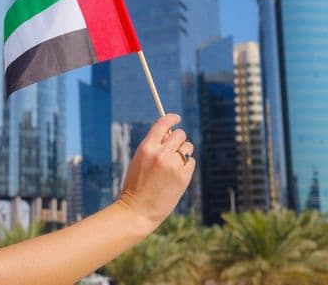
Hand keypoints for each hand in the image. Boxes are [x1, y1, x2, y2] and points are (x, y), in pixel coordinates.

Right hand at [116, 114, 194, 234]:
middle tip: (175, 147)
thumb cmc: (136, 185)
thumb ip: (154, 146)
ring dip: (183, 152)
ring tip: (173, 165)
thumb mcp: (139, 160)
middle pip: (179, 134)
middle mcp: (161, 154)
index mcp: (146, 147)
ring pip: (188, 147)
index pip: (163, 123)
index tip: (176, 118)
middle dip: (179, 139)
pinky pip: (191, 162)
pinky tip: (176, 175)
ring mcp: (173, 165)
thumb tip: (171, 134)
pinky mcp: (183, 177)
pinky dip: (186, 166)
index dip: (172, 118)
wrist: (137, 210)